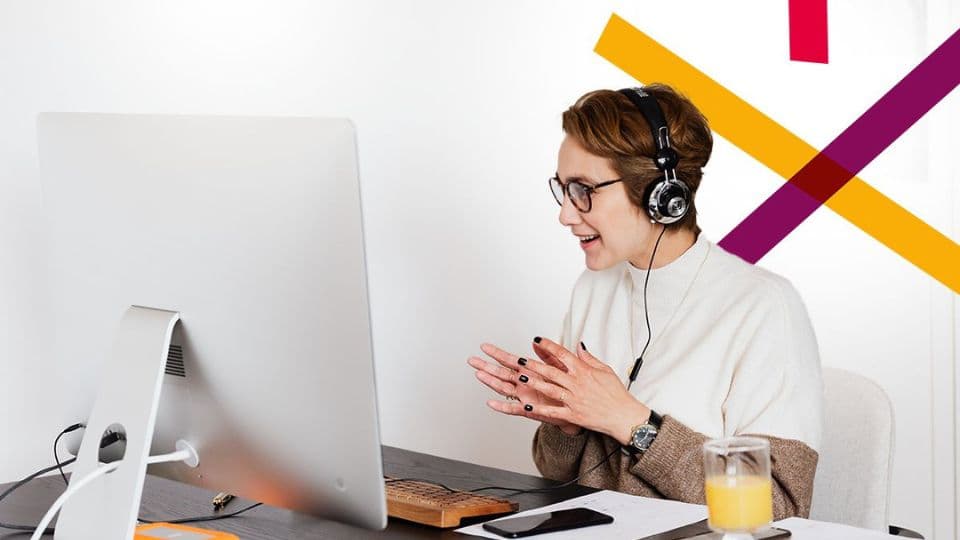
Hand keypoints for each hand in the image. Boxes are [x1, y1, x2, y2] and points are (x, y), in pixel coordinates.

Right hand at [467, 343, 580, 434]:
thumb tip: (537, 341)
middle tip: (472, 360)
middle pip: (501, 373)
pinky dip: (502, 406)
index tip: (486, 347)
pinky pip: (513, 408)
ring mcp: (524, 396)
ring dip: (491, 382)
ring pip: (504, 388)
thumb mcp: (558, 367)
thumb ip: (548, 355)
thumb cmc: (566, 389)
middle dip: (486, 366)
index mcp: (530, 372)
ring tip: (479, 375)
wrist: (575, 409)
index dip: (497, 354)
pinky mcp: (529, 410)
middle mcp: (524, 384)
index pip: (510, 360)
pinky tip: (492, 403)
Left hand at [519, 337, 650, 444]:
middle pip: (551, 371)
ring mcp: (574, 400)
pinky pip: (553, 412)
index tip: (537, 340)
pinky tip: (527, 406)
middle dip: (534, 364)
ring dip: (534, 383)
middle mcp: (577, 384)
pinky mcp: (573, 415)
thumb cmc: (616, 394)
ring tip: (520, 378)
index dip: (548, 346)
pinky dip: (540, 409)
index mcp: (584, 371)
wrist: (624, 416)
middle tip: (519, 359)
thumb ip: (589, 358)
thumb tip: (578, 346)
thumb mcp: (605, 370)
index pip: (563, 354)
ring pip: (550, 389)